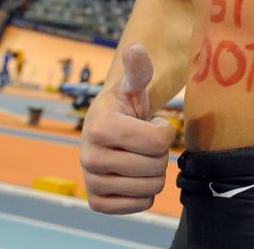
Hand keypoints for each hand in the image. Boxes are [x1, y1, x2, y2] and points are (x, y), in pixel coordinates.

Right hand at [80, 43, 175, 213]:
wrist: (107, 130)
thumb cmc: (126, 107)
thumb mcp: (133, 86)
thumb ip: (138, 69)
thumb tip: (135, 47)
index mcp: (100, 126)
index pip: (158, 141)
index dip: (164, 131)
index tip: (150, 123)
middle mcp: (89, 156)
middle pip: (157, 166)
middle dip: (160, 153)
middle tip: (145, 142)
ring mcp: (91, 181)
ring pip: (151, 187)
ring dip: (154, 172)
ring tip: (139, 156)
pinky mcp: (97, 202)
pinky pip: (140, 205)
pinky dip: (145, 193)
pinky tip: (134, 176)